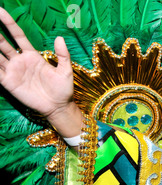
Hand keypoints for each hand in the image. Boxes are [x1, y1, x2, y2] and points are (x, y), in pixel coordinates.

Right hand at [0, 7, 82, 137]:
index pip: (17, 35)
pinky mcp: (8, 82)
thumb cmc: (63, 89)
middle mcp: (20, 61)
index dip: (9, 23)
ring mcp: (13, 71)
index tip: (0, 11)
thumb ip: (63, 54)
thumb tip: (60, 38)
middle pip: (2, 43)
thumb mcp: (65, 70)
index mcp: (32, 55)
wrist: (58, 106)